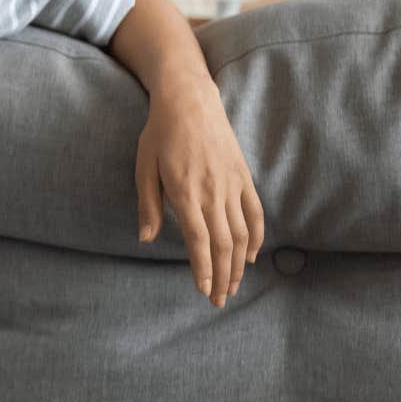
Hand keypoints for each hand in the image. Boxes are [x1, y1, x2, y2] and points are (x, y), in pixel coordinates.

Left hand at [135, 77, 264, 307]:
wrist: (190, 100)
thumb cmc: (160, 134)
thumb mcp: (143, 167)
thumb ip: (148, 205)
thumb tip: (147, 238)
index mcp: (186, 192)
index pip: (199, 241)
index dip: (203, 269)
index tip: (204, 291)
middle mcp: (213, 192)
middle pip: (223, 244)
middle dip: (222, 276)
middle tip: (218, 301)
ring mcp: (231, 184)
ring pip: (241, 233)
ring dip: (238, 264)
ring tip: (233, 286)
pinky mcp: (243, 176)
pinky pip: (255, 212)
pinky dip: (256, 237)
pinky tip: (250, 256)